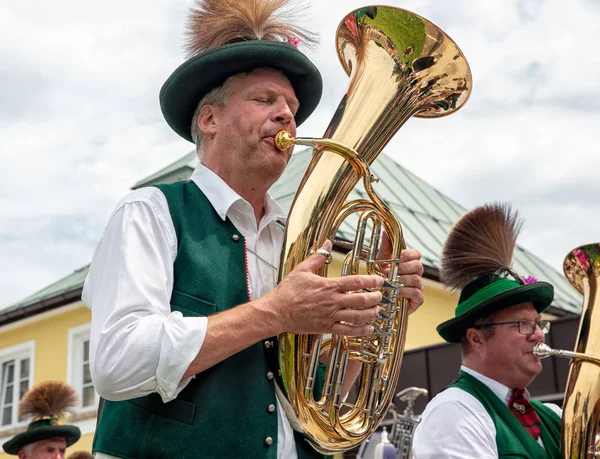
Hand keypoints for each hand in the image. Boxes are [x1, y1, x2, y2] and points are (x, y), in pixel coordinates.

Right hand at [266, 240, 383, 336]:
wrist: (277, 311)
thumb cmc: (288, 291)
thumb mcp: (302, 269)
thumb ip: (317, 257)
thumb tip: (327, 243)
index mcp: (328, 286)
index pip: (355, 282)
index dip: (371, 280)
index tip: (380, 280)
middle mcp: (332, 302)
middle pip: (361, 300)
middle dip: (375, 298)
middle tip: (381, 296)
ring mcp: (330, 316)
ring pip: (357, 316)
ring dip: (371, 313)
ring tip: (378, 310)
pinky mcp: (326, 328)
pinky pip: (347, 331)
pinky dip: (360, 330)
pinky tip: (368, 328)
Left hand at [378, 231, 423, 314]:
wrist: (380, 299)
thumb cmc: (382, 279)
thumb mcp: (380, 262)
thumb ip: (385, 248)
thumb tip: (385, 232)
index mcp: (409, 262)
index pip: (416, 254)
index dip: (409, 254)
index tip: (398, 257)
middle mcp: (416, 273)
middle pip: (418, 266)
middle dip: (402, 268)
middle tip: (388, 271)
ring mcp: (418, 286)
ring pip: (416, 279)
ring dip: (401, 280)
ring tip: (389, 283)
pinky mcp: (418, 299)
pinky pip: (417, 293)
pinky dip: (405, 292)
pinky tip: (395, 293)